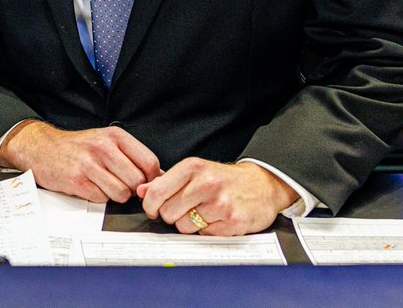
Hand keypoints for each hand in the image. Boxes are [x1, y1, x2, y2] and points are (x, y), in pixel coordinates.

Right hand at [0, 121, 161, 202]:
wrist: (41, 148)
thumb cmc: (77, 147)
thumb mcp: (106, 142)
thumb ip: (132, 157)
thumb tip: (160, 178)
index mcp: (115, 136)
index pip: (150, 162)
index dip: (151, 178)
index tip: (143, 182)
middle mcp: (103, 147)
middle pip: (137, 181)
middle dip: (132, 189)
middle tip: (121, 185)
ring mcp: (89, 164)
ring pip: (122, 193)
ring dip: (115, 195)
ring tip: (103, 184)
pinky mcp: (76, 181)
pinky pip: (102, 199)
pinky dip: (98, 197)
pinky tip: (89, 186)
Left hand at [137, 159, 297, 235]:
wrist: (262, 185)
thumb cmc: (223, 179)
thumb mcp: (194, 172)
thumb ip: (165, 182)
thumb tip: (140, 191)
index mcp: (192, 167)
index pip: (157, 192)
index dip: (150, 205)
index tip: (153, 209)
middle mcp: (206, 183)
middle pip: (168, 212)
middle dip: (171, 216)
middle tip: (183, 210)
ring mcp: (221, 204)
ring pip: (184, 227)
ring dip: (189, 225)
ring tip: (202, 214)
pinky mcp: (234, 222)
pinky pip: (204, 235)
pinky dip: (207, 231)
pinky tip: (216, 220)